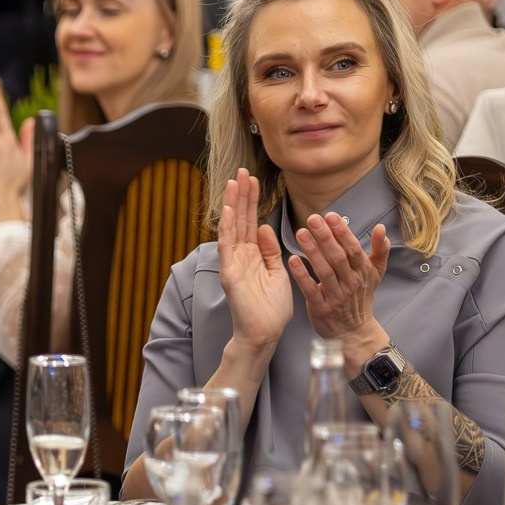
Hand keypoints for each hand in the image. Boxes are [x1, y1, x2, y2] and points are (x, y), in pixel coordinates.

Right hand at [215, 169, 292, 352]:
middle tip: (242, 172)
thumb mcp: (277, 271)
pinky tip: (228, 211)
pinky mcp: (230, 273)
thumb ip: (269, 250)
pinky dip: (227, 228)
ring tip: (234, 182)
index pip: (250, 222)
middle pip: (239, 220)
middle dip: (241, 196)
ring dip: (232, 205)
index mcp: (253, 255)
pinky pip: (227, 247)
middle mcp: (240, 256)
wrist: (265, 332)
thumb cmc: (272, 308)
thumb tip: (262, 227)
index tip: (252, 181)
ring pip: (232, 228)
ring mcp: (233, 263)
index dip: (251, 201)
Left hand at [289, 209, 389, 355]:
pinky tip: (292, 260)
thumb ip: (379, 251)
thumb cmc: (360, 298)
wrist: (353, 331)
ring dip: (312, 251)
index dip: (342, 232)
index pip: (353, 249)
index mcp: (363, 272)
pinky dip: (301, 275)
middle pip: (338, 257)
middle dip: (325, 237)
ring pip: (324, 271)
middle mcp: (351, 283)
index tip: (331, 216)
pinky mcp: (321, 307)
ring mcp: (336, 296)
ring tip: (301, 234)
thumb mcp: (374, 274)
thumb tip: (381, 228)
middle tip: (312, 219)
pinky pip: (310, 289)